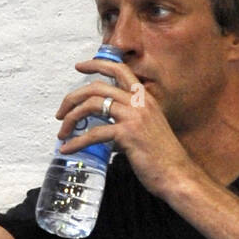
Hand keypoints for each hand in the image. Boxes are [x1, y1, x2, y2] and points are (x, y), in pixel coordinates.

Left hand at [55, 58, 201, 201]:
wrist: (178, 174)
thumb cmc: (163, 158)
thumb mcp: (148, 130)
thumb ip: (129, 123)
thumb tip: (109, 130)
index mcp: (144, 98)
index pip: (119, 69)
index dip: (96, 64)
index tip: (79, 66)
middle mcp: (139, 102)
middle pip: (97, 87)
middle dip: (73, 98)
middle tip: (61, 112)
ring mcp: (133, 116)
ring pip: (92, 105)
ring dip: (71, 118)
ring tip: (62, 132)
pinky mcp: (127, 134)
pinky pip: (94, 133)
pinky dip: (76, 142)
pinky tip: (67, 149)